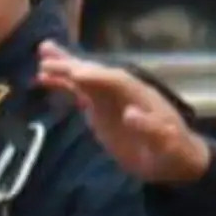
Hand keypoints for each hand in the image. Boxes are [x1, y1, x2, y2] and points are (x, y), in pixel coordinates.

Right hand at [38, 41, 209, 184]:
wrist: (175, 160)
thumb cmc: (174, 152)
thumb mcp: (169, 145)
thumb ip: (153, 130)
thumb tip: (131, 114)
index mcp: (141, 95)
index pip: (117, 81)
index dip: (97, 76)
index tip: (76, 74)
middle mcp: (123, 91)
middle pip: (97, 73)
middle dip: (74, 66)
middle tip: (47, 59)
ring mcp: (110, 98)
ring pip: (84, 78)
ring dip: (63, 67)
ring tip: (40, 54)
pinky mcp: (99, 108)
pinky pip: (78, 91)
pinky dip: (61, 84)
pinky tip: (42, 78)